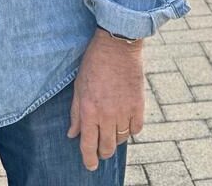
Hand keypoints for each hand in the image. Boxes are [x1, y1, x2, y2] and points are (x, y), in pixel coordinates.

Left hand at [67, 28, 144, 171]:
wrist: (117, 46)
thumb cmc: (93, 63)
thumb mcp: (78, 86)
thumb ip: (76, 113)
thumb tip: (72, 134)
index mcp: (89, 110)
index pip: (88, 144)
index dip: (88, 159)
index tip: (90, 165)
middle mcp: (107, 115)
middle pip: (107, 147)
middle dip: (103, 152)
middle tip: (101, 150)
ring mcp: (124, 111)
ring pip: (121, 139)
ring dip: (116, 139)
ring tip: (111, 131)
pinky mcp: (139, 106)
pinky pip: (136, 129)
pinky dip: (130, 129)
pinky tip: (125, 122)